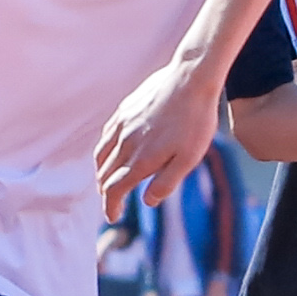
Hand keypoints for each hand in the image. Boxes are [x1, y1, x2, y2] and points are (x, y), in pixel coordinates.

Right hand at [97, 44, 233, 204]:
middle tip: (113, 202)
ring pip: (101, 154)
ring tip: (108, 179)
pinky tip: (112, 149)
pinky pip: (106, 135)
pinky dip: (103, 149)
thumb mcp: (189, 158)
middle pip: (104, 174)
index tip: (113, 216)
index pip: (114, 189)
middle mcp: (126, 143)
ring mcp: (123, 124)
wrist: (191, 78)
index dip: (111, 207)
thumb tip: (148, 201)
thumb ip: (166, 182)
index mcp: (141, 159)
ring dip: (101, 172)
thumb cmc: (196, 121)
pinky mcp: (125, 109)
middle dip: (105, 192)